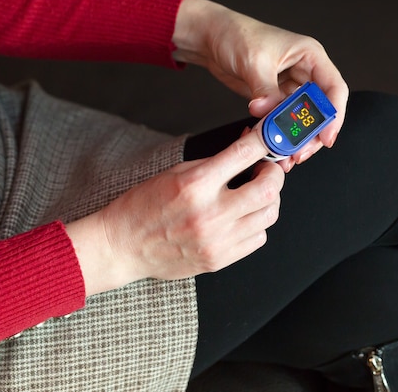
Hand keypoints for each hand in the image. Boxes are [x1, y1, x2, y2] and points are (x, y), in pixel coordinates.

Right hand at [65, 131, 283, 295]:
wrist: (123, 246)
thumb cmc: (143, 207)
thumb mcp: (175, 172)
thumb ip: (215, 161)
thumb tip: (247, 145)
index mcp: (195, 184)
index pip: (244, 154)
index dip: (265, 141)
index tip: (272, 138)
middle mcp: (209, 214)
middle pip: (268, 189)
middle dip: (274, 173)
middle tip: (267, 169)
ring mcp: (216, 240)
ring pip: (269, 215)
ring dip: (268, 200)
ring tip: (254, 193)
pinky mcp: (219, 259)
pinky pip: (258, 239)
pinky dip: (257, 224)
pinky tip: (243, 217)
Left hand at [172, 0, 348, 169]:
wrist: (213, 38)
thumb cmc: (237, 36)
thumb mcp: (254, 61)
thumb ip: (264, 88)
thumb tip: (268, 111)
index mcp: (310, 56)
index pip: (334, 89)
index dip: (333, 115)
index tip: (326, 137)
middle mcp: (305, 72)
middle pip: (321, 109)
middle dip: (313, 134)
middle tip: (300, 153)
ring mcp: (290, 86)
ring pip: (303, 119)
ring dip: (296, 139)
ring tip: (286, 156)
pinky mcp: (275, 98)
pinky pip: (284, 120)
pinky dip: (280, 135)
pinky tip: (273, 147)